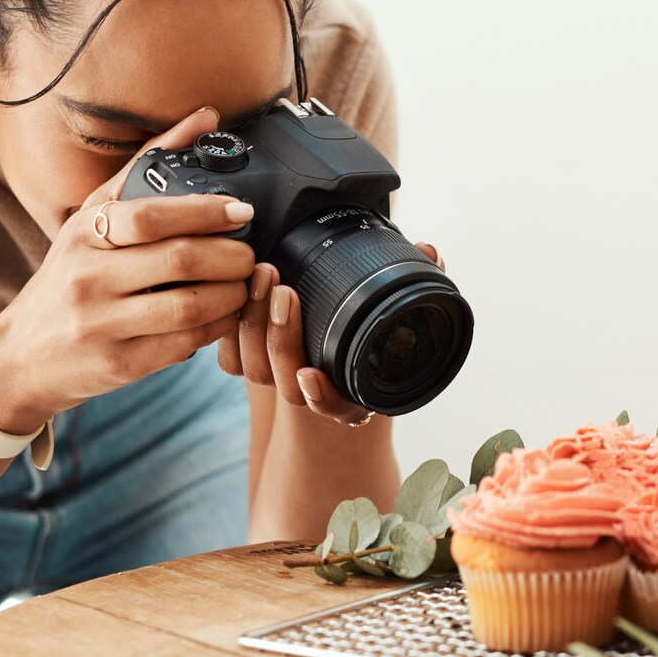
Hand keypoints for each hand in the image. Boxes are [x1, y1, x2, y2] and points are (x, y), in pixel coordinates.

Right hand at [0, 106, 257, 430]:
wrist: (20, 356)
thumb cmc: (67, 279)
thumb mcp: (91, 218)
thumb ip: (146, 165)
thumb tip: (206, 117)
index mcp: (83, 235)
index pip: (150, 216)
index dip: (205, 211)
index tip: (242, 211)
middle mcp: (88, 278)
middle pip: (179, 261)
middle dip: (231, 256)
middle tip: (250, 254)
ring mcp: (102, 324)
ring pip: (188, 307)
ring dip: (232, 295)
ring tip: (245, 284)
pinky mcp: (119, 364)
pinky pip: (184, 345)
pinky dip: (216, 329)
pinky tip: (226, 316)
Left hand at [218, 241, 446, 425]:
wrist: (325, 329)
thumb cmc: (362, 319)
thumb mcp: (392, 298)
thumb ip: (418, 277)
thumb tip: (429, 250)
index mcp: (350, 391)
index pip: (335, 406)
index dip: (321, 396)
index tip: (310, 374)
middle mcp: (312, 393)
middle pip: (286, 383)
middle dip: (281, 336)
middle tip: (283, 288)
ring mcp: (276, 379)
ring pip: (254, 368)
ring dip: (254, 321)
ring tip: (263, 273)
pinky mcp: (245, 361)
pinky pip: (229, 357)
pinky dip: (228, 326)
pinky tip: (237, 286)